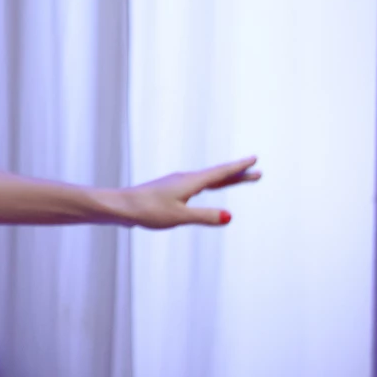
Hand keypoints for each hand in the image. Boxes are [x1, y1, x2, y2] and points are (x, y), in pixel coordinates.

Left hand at [116, 157, 260, 228]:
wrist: (119, 206)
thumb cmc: (148, 211)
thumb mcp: (179, 216)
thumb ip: (205, 216)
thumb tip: (230, 217)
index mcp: (191, 182)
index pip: (221, 173)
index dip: (239, 168)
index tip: (255, 160)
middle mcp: (186, 179)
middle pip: (218, 176)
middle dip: (238, 175)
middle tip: (257, 172)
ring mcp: (178, 184)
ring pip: (208, 180)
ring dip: (226, 179)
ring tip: (240, 178)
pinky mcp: (171, 190)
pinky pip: (199, 185)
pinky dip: (212, 183)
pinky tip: (209, 186)